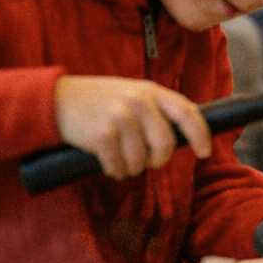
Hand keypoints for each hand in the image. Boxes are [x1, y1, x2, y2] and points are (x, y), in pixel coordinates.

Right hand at [53, 75, 210, 179]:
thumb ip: (156, 109)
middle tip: (149, 162)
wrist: (56, 100)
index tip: (206, 152)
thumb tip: (184, 136)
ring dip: (132, 168)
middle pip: (165, 144)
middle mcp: (139, 102)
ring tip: (120, 159)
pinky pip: (118, 166)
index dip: (201, 134)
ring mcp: (120, 118)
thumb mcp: (131, 93)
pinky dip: (115, 171)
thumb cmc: (98, 101)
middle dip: (158, 160)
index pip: (187, 112)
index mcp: (151, 91)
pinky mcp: (102, 136)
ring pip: (141, 160)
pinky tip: (108, 164)